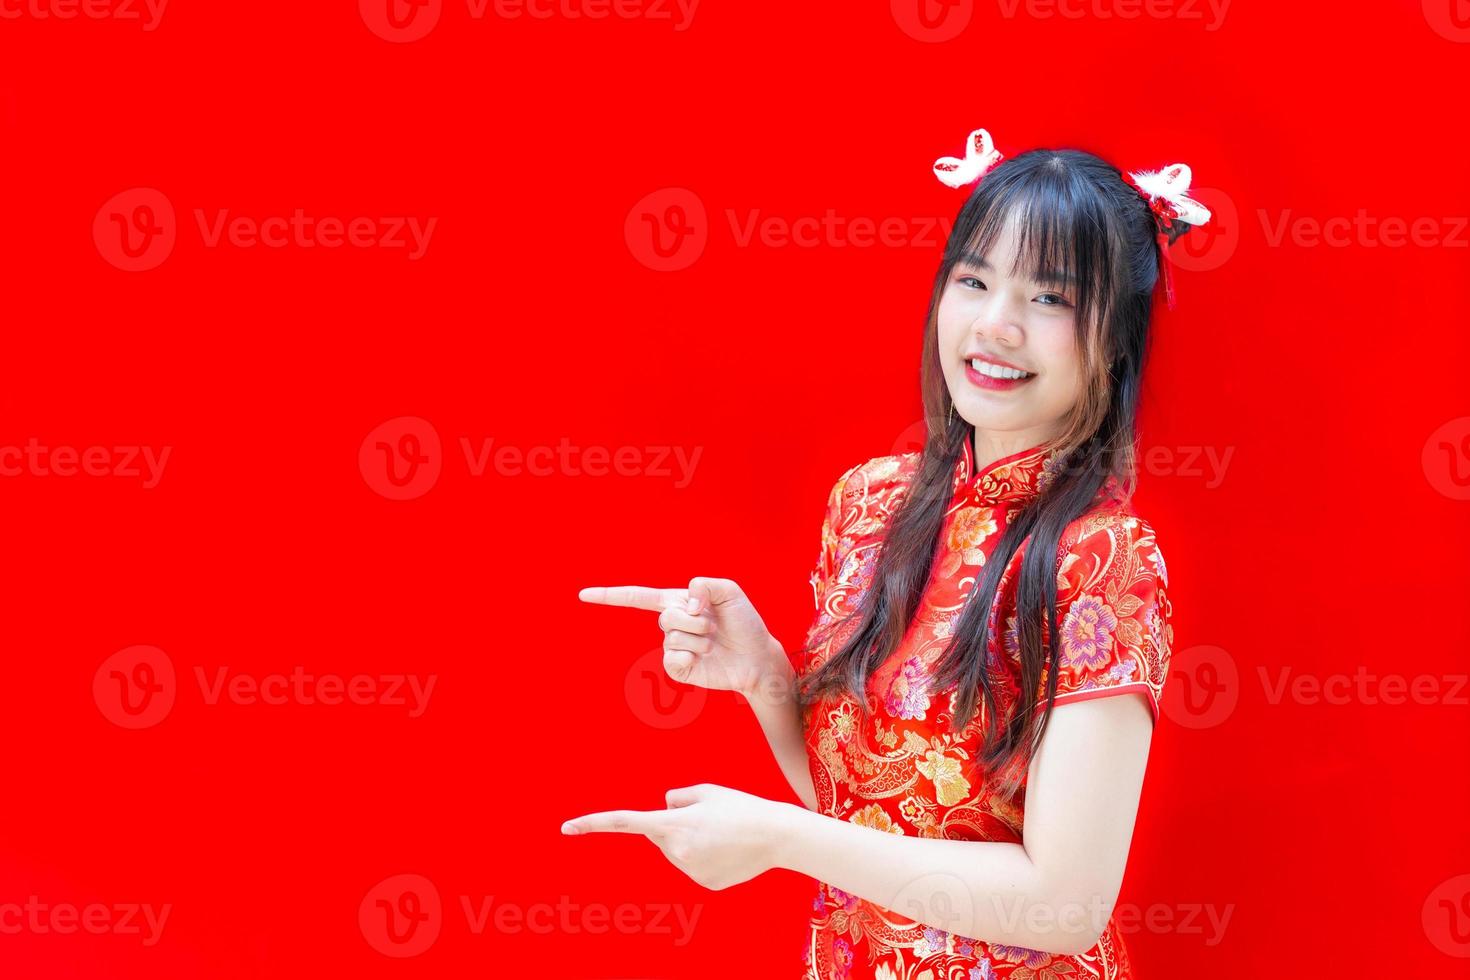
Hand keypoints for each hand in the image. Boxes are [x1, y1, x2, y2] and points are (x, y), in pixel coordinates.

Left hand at [561, 783, 792, 889]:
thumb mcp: (706, 790)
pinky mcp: (705, 884)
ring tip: (723, 834)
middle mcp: (676, 851)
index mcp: (672, 823)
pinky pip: (694, 867)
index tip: (567, 827)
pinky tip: (729, 852)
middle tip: (710, 818)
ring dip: (692, 842)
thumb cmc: (741, 806)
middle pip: (660, 836)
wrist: (777, 835)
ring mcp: (690, 871)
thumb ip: (676, 797)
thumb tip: (662, 807)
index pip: (625, 822)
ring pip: (677, 853)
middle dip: (675, 826)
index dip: (594, 823)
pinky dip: (706, 858)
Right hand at [578, 577, 787, 698]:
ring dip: (699, 639)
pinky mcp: (679, 668)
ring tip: (714, 643)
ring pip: (672, 638)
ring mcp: (674, 647)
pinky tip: (705, 658)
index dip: (610, 596)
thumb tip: (686, 604)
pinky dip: (691, 657)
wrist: (757, 657)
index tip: (583, 595)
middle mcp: (672, 623)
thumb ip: (706, 585)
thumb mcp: (731, 592)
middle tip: (714, 626)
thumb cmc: (744, 622)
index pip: (638, 597)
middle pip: (666, 617)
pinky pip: (673, 659)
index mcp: (678, 601)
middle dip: (694, 620)